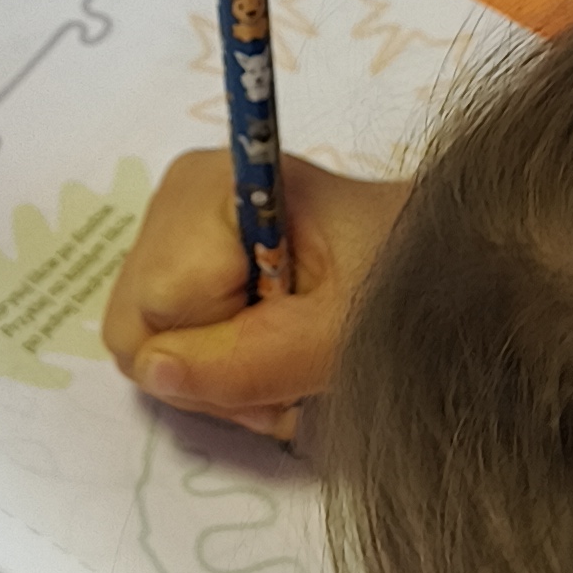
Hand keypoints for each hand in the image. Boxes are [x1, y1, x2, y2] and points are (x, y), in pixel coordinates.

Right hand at [101, 147, 409, 441]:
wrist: (434, 252)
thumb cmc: (399, 277)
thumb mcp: (337, 335)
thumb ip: (248, 360)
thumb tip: (154, 373)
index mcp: (209, 192)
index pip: (153, 312)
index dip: (211, 359)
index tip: (288, 360)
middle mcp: (176, 200)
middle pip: (138, 329)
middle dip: (210, 376)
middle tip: (290, 379)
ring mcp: (177, 226)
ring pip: (150, 341)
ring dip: (220, 376)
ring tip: (293, 363)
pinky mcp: (188, 253)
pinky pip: (168, 332)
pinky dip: (219, 358)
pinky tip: (276, 348)